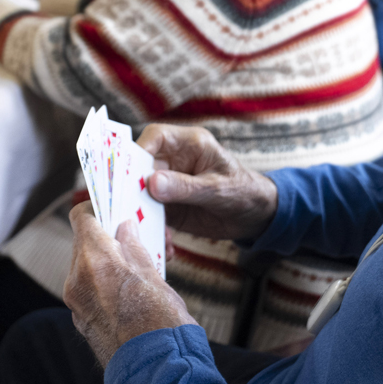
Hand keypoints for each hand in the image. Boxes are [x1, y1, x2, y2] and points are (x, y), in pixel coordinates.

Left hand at [64, 202, 195, 366]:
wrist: (156, 371)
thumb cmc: (160, 322)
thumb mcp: (153, 272)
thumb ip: (133, 246)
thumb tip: (124, 229)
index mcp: (95, 259)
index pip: (81, 217)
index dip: (96, 207)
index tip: (110, 207)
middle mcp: (77, 280)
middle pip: (83, 242)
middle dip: (106, 236)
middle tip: (132, 237)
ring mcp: (75, 303)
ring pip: (85, 266)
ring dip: (105, 260)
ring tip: (136, 266)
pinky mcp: (80, 321)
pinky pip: (86, 290)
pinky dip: (102, 282)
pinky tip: (128, 289)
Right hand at [138, 125, 278, 242]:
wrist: (256, 215)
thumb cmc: (242, 190)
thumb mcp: (216, 188)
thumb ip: (185, 186)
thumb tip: (151, 183)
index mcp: (188, 144)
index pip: (155, 137)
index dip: (137, 151)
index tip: (126, 173)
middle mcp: (173, 161)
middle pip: (140, 167)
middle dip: (131, 189)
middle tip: (126, 211)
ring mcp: (168, 184)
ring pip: (141, 195)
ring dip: (142, 216)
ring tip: (151, 235)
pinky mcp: (168, 206)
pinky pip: (151, 216)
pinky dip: (156, 232)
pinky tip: (168, 246)